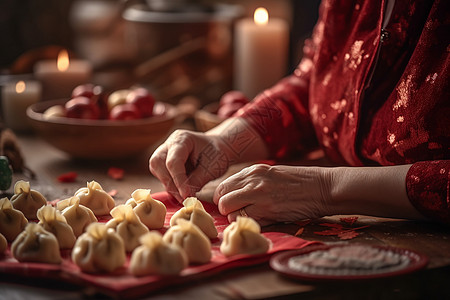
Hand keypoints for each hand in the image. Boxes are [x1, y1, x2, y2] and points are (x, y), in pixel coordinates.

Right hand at [149, 129, 230, 201]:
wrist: (217, 150)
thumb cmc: (217, 155)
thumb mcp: (212, 168)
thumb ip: (197, 180)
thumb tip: (185, 195)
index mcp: (182, 139)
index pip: (173, 161)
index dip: (178, 180)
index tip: (186, 195)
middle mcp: (169, 144)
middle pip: (158, 164)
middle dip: (170, 183)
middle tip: (184, 197)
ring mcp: (164, 152)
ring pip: (156, 170)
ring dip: (170, 186)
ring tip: (185, 196)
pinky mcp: (163, 163)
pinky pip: (161, 175)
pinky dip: (171, 186)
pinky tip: (183, 192)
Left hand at [213, 164, 331, 225]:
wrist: (322, 188)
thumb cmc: (299, 182)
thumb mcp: (271, 174)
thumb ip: (252, 182)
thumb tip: (235, 195)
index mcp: (253, 171)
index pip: (223, 187)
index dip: (224, 199)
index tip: (232, 205)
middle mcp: (252, 182)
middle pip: (222, 200)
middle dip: (227, 210)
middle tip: (239, 213)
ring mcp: (259, 196)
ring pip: (230, 212)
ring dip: (236, 219)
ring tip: (251, 217)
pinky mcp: (268, 211)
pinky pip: (246, 221)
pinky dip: (250, 224)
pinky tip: (261, 221)